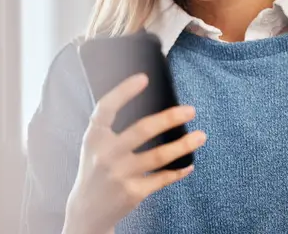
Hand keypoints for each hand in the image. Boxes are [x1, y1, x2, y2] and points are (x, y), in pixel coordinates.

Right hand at [63, 74, 205, 233]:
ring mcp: (119, 174)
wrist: (87, 210)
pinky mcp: (132, 193)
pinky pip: (162, 178)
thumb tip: (148, 101)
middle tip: (190, 110)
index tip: (144, 78)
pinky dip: (179, 170)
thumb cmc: (96, 167)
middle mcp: (105, 154)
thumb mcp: (95, 144)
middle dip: (170, 118)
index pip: (106, 108)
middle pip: (142, 130)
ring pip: (158, 156)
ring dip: (183, 145)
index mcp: (94, 137)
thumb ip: (112, 126)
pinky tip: (189, 163)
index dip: (124, 91)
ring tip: (201, 136)